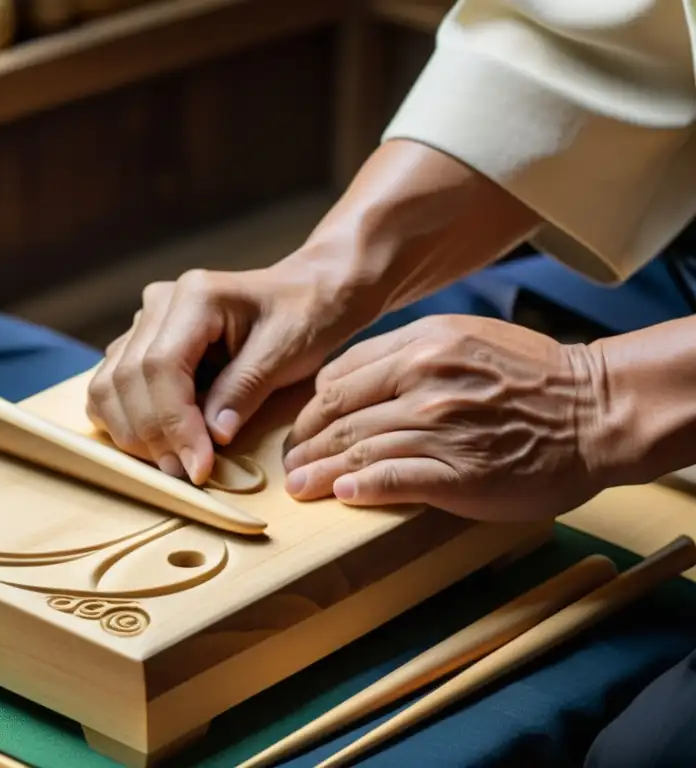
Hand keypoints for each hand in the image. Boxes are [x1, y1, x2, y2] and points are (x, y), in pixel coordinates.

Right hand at [85, 258, 362, 484]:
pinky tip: (158, 443)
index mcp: (195, 296)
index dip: (173, 423)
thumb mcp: (287, 352)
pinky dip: (124, 422)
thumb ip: (245, 389)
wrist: (304, 295)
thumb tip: (212, 436)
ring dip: (133, 434)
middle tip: (187, 474)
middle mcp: (159, 304)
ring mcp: (144, 322)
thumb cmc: (303, 318)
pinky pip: (110, 388)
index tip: (199, 467)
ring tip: (175, 463)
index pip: (161, 366)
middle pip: (127, 379)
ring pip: (108, 386)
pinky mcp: (139, 343)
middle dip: (153, 436)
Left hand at [282, 315, 604, 521]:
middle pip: (339, 414)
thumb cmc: (535, 377)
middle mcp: (424, 379)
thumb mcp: (467, 339)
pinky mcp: (459, 470)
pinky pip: (392, 478)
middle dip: (305, 443)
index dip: (312, 408)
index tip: (303, 428)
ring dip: (320, 472)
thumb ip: (410, 355)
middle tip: (289, 464)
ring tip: (300, 487)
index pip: (340, 377)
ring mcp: (440, 425)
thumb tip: (355, 382)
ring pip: (357, 448)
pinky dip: (360, 488)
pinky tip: (341, 496)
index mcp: (422, 344)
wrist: (598, 411)